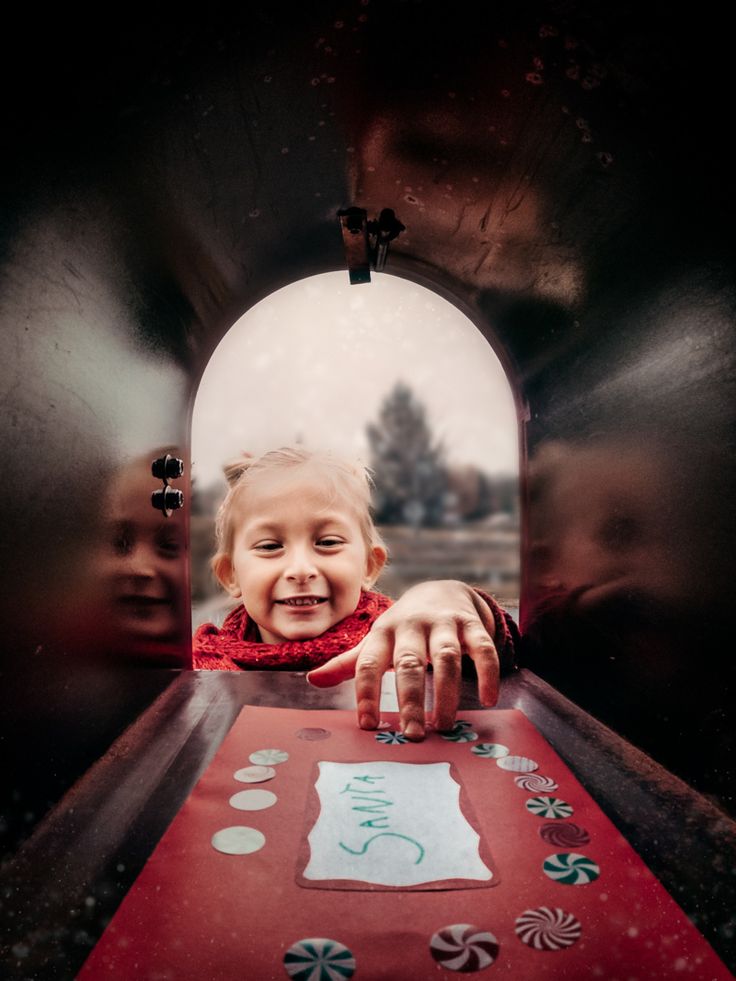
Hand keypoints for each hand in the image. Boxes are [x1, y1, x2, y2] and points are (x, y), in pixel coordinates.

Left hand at [306, 580, 499, 739]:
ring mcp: (443, 624)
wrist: (442, 590)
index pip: (368, 663)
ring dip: (446, 693)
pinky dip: (487, 673)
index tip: (368, 725)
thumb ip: (349, 663)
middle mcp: (411, 625)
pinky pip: (482, 648)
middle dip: (409, 699)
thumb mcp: (376, 640)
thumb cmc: (403, 627)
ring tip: (443, 726)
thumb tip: (312, 680)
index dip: (366, 693)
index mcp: (383, 632)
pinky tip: (488, 700)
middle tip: (411, 735)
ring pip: (446, 658)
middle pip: (408, 663)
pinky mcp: (471, 625)